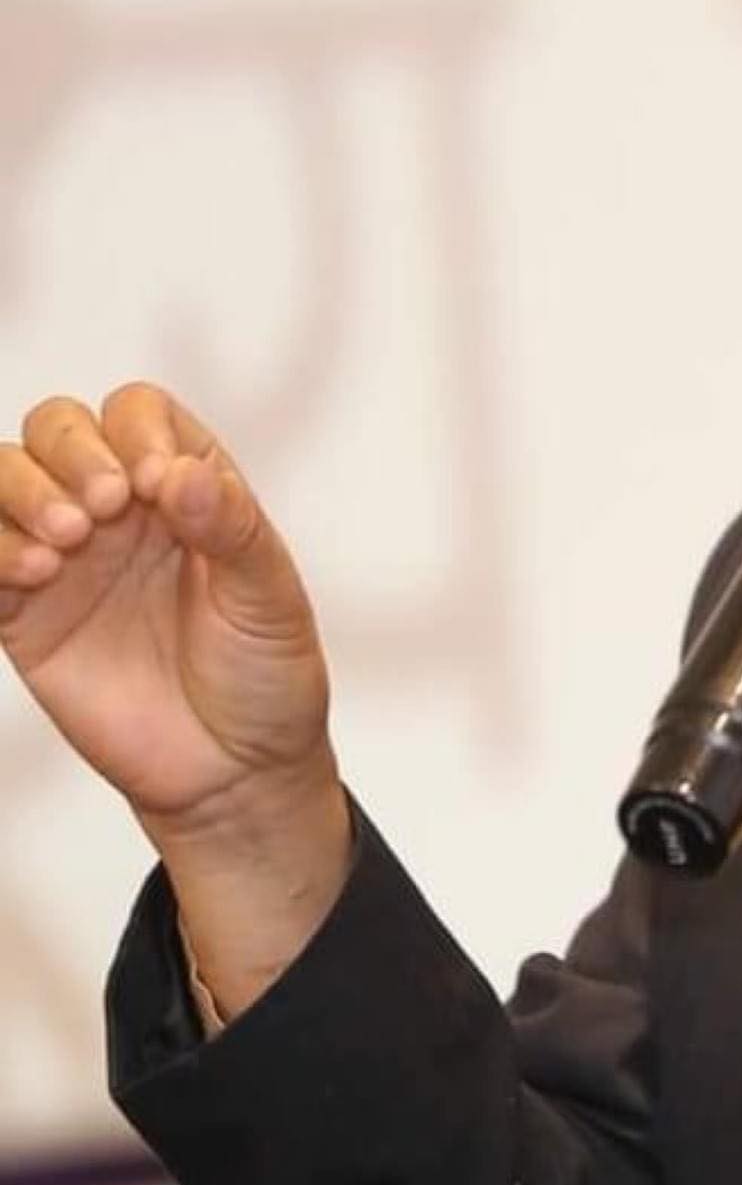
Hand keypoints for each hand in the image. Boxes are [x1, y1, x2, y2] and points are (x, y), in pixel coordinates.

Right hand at [0, 384, 334, 837]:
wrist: (232, 770)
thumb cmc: (265, 675)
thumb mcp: (271, 597)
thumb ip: (232, 527)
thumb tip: (181, 471)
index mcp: (186, 492)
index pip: (139, 414)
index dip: (138, 431)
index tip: (158, 485)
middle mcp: (121, 513)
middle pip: (58, 428)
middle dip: (71, 450)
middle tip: (106, 509)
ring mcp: (68, 559)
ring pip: (6, 478)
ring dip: (23, 489)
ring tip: (69, 540)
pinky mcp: (24, 614)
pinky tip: (38, 574)